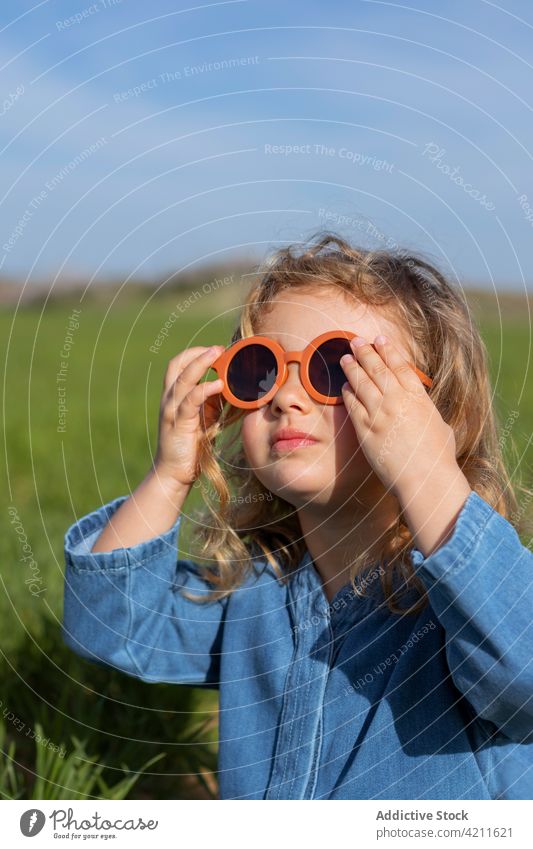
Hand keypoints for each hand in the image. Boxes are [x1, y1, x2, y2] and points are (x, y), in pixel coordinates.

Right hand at [154, 345, 224, 487]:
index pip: (179, 365)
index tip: (216, 350)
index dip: (195, 353)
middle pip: (176, 365)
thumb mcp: (204, 417)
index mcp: (175, 396)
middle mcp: (170, 399)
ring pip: (183, 378)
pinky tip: (219, 385)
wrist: (174, 473)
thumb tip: (235, 386)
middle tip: (218, 349)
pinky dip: (204, 389)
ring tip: (218, 355)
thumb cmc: (191, 445)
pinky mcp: (178, 423)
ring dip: (201, 363)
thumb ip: (212, 400)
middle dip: (197, 353)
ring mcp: (172, 410)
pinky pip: (190, 401)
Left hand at [340, 335, 458, 500]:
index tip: (380, 339)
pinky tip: (344, 385)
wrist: (425, 479)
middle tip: (356, 341)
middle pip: (378, 369)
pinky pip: (353, 405)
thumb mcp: (440, 426)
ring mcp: (380, 414)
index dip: (389, 350)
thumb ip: (428, 413)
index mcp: (418, 397)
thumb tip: (424, 410)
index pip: (400, 366)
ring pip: (362, 383)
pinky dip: (348, 392)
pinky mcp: (366, 430)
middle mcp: (397, 401)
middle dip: (366, 352)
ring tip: (345, 357)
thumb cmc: (438, 457)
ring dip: (352, 368)